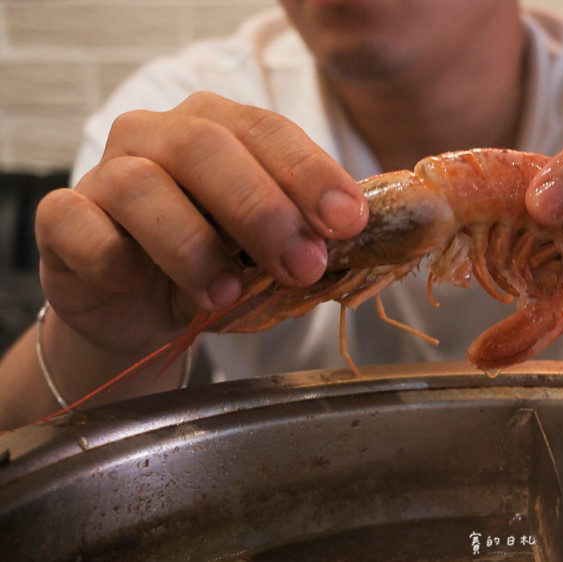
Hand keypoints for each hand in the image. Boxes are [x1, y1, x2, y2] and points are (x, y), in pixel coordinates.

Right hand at [34, 92, 367, 355]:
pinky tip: (139, 283)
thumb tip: (362, 238)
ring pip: (140, 184)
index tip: (349, 221)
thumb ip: (307, 235)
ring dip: (193, 243)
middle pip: (205, 147)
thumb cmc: (218, 266)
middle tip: (304, 264)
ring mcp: (105, 173)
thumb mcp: (271, 250)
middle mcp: (159, 137)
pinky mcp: (63, 219)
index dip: (310, 173)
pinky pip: (77, 224)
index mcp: (220, 127)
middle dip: (263, 209)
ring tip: (227, 292)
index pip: (267, 130)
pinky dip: (114, 256)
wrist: (143, 311)